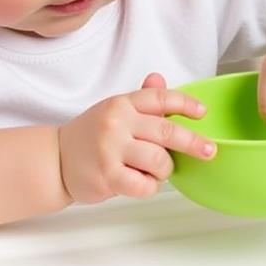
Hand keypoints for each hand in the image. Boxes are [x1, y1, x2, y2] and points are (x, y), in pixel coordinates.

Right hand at [57, 72, 216, 203]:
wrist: (55, 159)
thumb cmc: (90, 136)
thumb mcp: (114, 112)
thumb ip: (140, 100)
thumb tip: (159, 78)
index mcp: (121, 104)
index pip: (160, 97)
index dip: (185, 103)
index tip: (202, 113)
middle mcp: (117, 123)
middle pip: (167, 131)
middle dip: (194, 143)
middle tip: (209, 151)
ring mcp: (111, 150)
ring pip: (159, 161)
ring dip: (164, 170)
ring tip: (155, 171)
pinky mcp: (107, 176)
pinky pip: (145, 185)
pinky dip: (149, 187)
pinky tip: (139, 182)